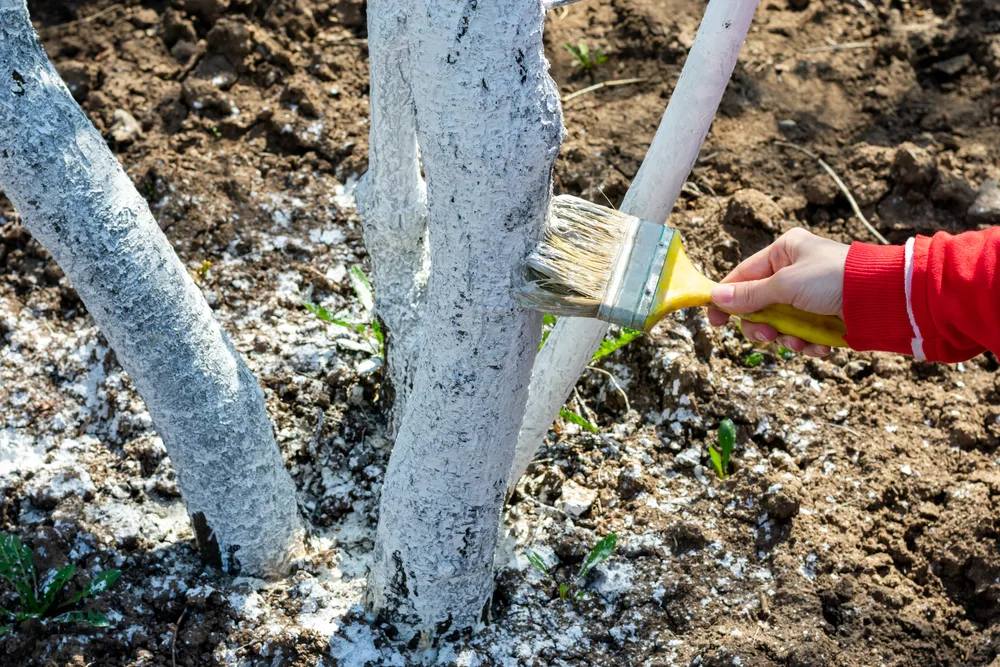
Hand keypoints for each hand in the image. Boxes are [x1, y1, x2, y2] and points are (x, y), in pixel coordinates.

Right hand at [707, 228, 848, 357]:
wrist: (885, 298)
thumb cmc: (834, 279)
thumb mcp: (785, 285)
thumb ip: (750, 294)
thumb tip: (715, 297)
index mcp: (784, 252)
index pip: (743, 276)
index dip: (727, 299)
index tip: (715, 323)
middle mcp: (795, 272)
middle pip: (759, 305)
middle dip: (763, 325)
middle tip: (767, 336)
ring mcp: (810, 296)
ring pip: (780, 324)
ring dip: (787, 338)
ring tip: (801, 342)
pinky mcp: (824, 316)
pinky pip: (803, 334)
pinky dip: (808, 343)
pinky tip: (820, 346)